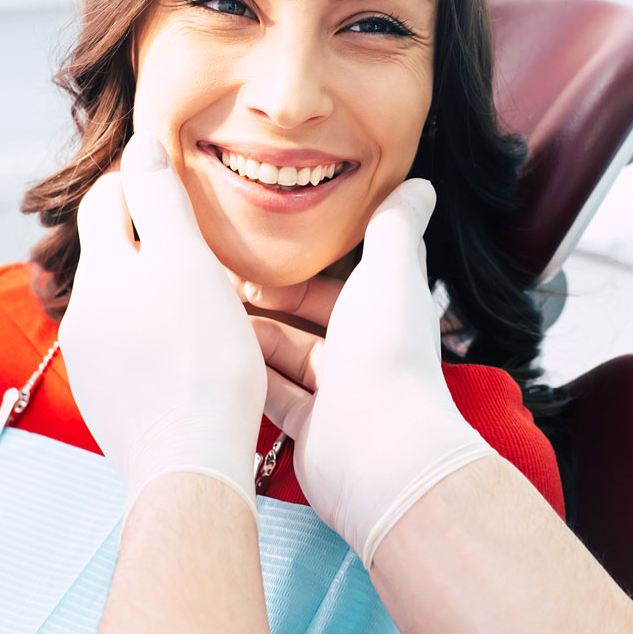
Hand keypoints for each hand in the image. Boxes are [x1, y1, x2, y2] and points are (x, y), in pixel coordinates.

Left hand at [59, 133, 265, 520]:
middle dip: (148, 240)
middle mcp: (84, 315)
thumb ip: (161, 200)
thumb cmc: (202, 358)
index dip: (139, 186)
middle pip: (112, 253)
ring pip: (122, 302)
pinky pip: (128, 347)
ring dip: (154, 291)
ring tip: (202, 306)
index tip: (177, 195)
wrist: (192, 461)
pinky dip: (154, 335)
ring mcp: (93, 362)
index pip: (104, 202)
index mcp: (101, 274)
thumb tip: (140, 148)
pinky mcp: (109, 399)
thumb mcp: (188, 261)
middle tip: (199, 248)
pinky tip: (189, 354)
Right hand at [245, 179, 495, 567]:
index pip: (339, 283)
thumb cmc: (385, 349)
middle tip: (220, 288)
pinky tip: (219, 360)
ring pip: (285, 357)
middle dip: (266, 303)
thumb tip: (421, 185)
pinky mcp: (313, 430)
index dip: (300, 271)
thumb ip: (397, 223)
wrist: (381, 448)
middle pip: (305, 321)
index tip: (256, 256)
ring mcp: (339, 395)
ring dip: (252, 339)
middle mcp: (364, 352)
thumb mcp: (390, 268)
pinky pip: (275, 396)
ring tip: (210, 320)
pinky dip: (251, 378)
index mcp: (384, 312)